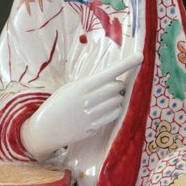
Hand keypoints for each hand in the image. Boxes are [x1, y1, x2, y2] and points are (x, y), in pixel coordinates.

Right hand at [21, 55, 141, 158]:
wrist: (45, 129)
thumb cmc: (58, 104)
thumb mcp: (70, 88)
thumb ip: (90, 84)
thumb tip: (113, 80)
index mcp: (82, 86)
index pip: (110, 72)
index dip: (127, 64)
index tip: (140, 56)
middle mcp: (89, 100)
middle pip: (117, 87)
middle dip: (117, 86)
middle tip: (108, 88)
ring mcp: (92, 115)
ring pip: (118, 102)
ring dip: (116, 99)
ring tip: (103, 101)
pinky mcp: (94, 128)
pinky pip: (114, 115)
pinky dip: (114, 111)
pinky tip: (104, 111)